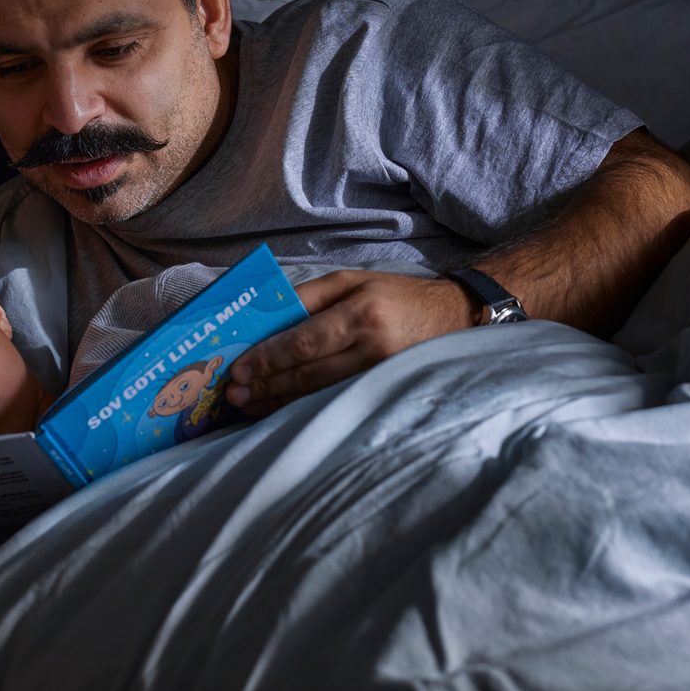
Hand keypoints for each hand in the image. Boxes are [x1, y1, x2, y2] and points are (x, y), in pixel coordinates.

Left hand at [226, 270, 474, 415]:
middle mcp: (372, 346)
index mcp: (361, 313)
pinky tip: (283, 410)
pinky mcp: (384, 390)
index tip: (240, 370)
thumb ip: (309, 297)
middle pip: (309, 373)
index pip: (305, 341)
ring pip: (321, 393)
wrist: (454, 315)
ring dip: (281, 402)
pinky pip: (336, 400)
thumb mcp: (352, 280)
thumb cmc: (396, 294)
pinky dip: (305, 407)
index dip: (270, 359)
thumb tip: (266, 318)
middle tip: (234, 395)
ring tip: (250, 407)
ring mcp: (380, 374)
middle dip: (268, 385)